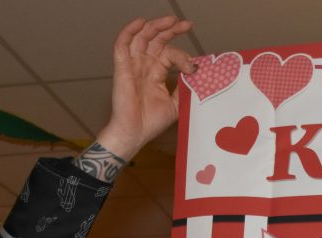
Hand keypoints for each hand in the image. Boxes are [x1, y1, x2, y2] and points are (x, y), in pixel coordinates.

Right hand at [97, 16, 195, 161]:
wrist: (135, 133)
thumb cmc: (151, 121)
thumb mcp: (177, 104)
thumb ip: (186, 88)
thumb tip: (200, 74)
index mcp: (156, 72)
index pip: (170, 53)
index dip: (183, 56)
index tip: (193, 66)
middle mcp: (144, 65)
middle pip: (157, 39)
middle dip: (171, 29)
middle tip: (186, 24)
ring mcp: (133, 65)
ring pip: (142, 37)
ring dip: (155, 26)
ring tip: (171, 20)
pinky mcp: (122, 68)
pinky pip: (122, 45)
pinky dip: (129, 31)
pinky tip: (141, 22)